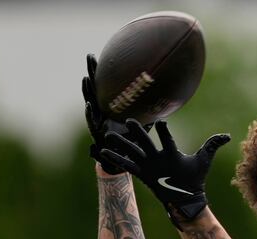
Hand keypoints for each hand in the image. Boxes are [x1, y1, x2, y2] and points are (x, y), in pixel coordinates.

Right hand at [82, 53, 147, 173]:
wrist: (128, 165)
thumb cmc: (136, 143)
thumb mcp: (147, 123)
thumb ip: (152, 110)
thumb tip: (170, 97)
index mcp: (112, 109)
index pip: (107, 86)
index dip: (105, 71)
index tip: (103, 54)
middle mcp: (103, 114)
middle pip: (96, 90)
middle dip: (93, 73)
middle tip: (91, 56)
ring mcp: (98, 125)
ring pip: (91, 104)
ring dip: (88, 91)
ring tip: (86, 78)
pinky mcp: (98, 138)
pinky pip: (92, 123)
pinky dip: (91, 115)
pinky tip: (89, 106)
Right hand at [101, 119, 230, 227]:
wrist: (187, 198)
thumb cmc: (195, 179)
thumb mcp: (203, 160)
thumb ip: (211, 146)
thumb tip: (227, 135)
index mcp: (171, 152)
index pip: (167, 139)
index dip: (163, 131)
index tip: (159, 121)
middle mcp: (158, 156)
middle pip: (146, 142)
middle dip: (138, 132)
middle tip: (129, 120)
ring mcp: (149, 165)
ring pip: (133, 151)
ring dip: (122, 143)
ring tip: (109, 135)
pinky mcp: (143, 175)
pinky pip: (127, 166)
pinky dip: (117, 160)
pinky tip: (104, 153)